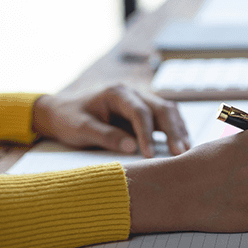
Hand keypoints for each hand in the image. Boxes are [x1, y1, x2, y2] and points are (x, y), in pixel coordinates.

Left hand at [32, 83, 189, 157]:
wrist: (61, 111)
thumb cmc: (69, 119)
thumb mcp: (80, 129)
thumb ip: (106, 136)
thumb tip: (131, 147)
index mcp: (117, 93)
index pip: (140, 112)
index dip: (147, 134)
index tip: (150, 155)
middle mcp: (133, 93)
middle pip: (161, 108)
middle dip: (173, 131)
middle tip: (180, 152)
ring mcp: (141, 100)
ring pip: (168, 111)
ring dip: (178, 129)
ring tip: (186, 150)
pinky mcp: (144, 110)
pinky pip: (165, 117)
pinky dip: (175, 129)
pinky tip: (182, 143)